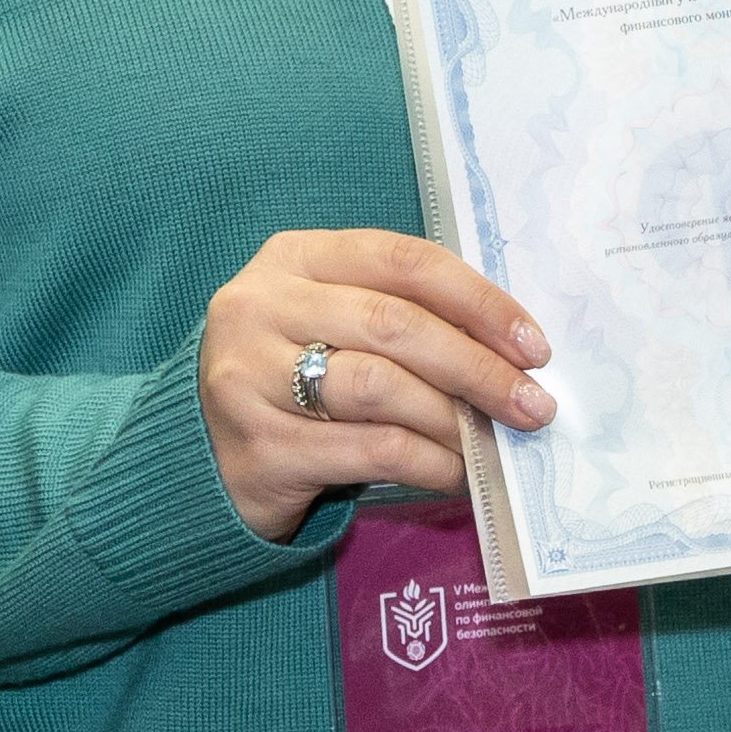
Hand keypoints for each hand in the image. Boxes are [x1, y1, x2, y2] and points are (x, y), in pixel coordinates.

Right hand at [197, 229, 549, 537]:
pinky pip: (370, 451)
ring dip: (455, 419)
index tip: (533, 344)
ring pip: (382, 388)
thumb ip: (399, 316)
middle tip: (533, 404)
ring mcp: (250, 378)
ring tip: (496, 442)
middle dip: (478, 366)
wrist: (196, 454)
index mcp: (291, 258)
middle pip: (394, 325)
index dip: (477, 300)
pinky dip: (429, 462)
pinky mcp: (259, 448)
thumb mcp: (329, 321)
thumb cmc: (289, 378)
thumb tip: (510, 351)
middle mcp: (260, 307)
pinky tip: (458, 473)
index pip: (402, 260)